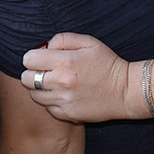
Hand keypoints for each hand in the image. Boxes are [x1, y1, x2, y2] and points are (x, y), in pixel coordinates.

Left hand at [20, 33, 135, 122]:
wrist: (127, 91)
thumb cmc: (108, 63)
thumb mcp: (89, 42)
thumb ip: (63, 39)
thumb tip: (46, 47)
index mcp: (64, 62)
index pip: (28, 59)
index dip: (34, 57)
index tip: (42, 58)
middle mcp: (61, 82)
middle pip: (26, 79)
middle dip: (33, 72)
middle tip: (46, 71)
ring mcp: (63, 100)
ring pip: (34, 95)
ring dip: (40, 89)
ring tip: (55, 83)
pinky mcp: (68, 114)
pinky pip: (47, 108)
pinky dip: (51, 102)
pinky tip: (63, 95)